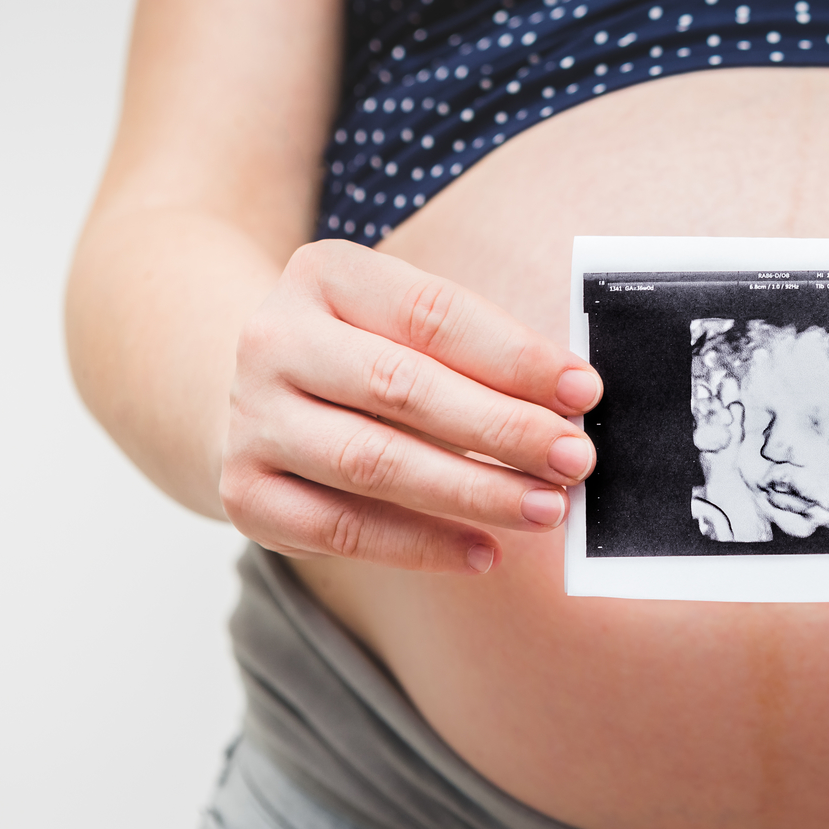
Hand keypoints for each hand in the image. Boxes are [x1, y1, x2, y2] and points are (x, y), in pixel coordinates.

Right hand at [220, 239, 602, 572]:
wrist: (257, 396)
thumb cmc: (366, 356)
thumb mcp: (407, 328)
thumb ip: (479, 354)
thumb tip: (573, 402)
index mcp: (324, 275)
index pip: (431, 314)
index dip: (514, 356)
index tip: (583, 391)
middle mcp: (274, 341)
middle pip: (402, 388)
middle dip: (502, 429)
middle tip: (573, 459)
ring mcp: (251, 419)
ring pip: (373, 463)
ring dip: (473, 491)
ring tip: (544, 508)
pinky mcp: (245, 493)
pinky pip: (344, 530)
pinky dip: (422, 546)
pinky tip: (483, 552)